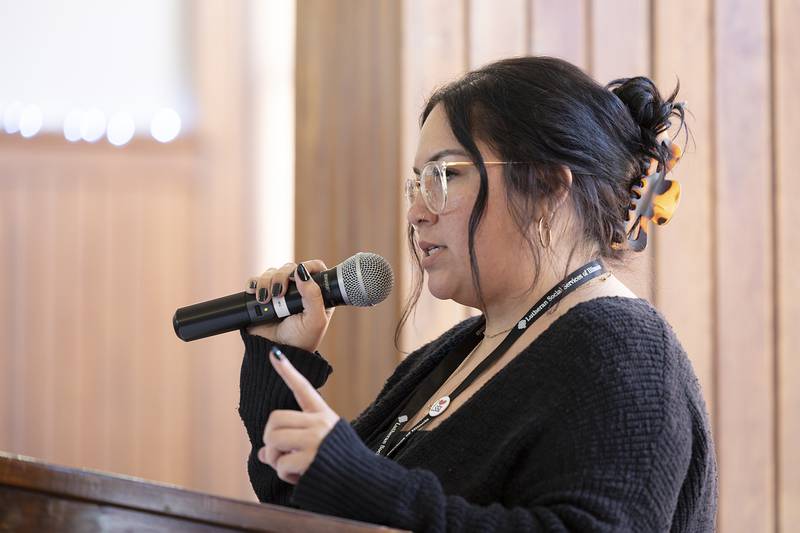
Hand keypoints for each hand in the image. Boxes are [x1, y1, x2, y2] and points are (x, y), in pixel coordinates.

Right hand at [245, 260, 333, 351]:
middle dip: (281, 276)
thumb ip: (314, 296)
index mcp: (315, 294)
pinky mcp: (262, 296)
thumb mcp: (315, 320)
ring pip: (272, 272)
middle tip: (279, 293)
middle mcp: (297, 290)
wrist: (276, 352)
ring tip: (265, 299)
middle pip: (289, 268)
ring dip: (266, 282)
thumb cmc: (301, 340)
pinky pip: (255, 282)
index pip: (315, 268)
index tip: (299, 274)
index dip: (308, 266)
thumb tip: (302, 271)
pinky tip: (255, 294)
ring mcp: (279, 292)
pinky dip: (253, 284)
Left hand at [258, 346, 339, 484]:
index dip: (287, 371)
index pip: (303, 388)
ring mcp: (314, 439)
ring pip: (273, 440)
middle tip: (280, 453)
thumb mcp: (318, 446)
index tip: (274, 353)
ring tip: (291, 467)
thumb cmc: (339, 464)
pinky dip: (286, 475)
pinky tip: (301, 477)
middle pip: (275, 420)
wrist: (363, 483)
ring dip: (275, 458)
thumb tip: (262, 453)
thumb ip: (292, 444)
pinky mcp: (309, 458)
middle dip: (270, 439)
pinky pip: (281, 464)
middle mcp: (319, 422)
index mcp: (323, 415)